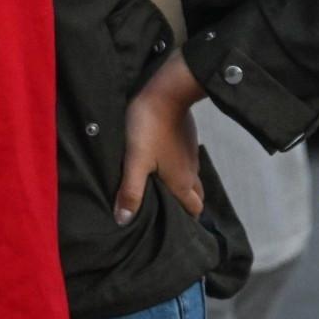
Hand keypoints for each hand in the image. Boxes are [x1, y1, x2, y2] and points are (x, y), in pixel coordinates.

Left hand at [114, 51, 206, 224]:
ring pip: (191, 178)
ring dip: (182, 186)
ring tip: (162, 189)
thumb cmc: (149, 129)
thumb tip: (123, 221)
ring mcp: (191, 154)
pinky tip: (162, 164)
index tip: (174, 226)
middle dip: (186, 205)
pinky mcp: (187, 139)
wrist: (166, 93)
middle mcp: (191, 171)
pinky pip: (186, 161)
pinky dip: (178, 169)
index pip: (194, 209)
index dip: (187, 220)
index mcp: (182, 182)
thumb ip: (131, 191)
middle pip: (195, 195)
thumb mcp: (135, 161)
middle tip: (167, 209)